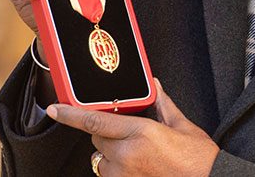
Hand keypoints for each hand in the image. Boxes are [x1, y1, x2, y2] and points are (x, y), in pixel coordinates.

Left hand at [47, 78, 218, 176]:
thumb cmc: (199, 158)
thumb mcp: (182, 126)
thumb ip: (163, 105)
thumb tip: (154, 87)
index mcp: (141, 133)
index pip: (95, 121)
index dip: (71, 115)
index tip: (55, 109)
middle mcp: (128, 155)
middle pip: (97, 140)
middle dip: (107, 133)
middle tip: (130, 133)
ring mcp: (126, 175)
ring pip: (103, 160)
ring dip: (112, 154)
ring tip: (139, 154)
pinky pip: (111, 175)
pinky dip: (119, 169)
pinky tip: (140, 166)